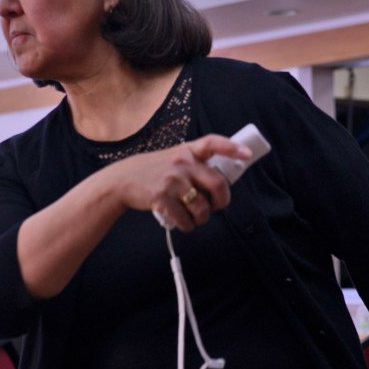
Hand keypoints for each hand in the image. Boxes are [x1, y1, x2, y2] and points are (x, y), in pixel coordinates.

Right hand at [117, 134, 251, 231]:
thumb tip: (220, 184)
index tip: (246, 154)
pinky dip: (187, 226)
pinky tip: (183, 223)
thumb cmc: (153, 171)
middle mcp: (182, 163)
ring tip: (196, 217)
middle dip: (222, 201)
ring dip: (202, 218)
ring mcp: (172, 181)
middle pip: (217, 185)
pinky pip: (186, 220)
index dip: (232, 148)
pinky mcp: (162, 198)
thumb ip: (194, 165)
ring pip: (202, 208)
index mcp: (187, 151)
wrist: (122, 181)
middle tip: (217, 207)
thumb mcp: (173, 159)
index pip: (213, 143)